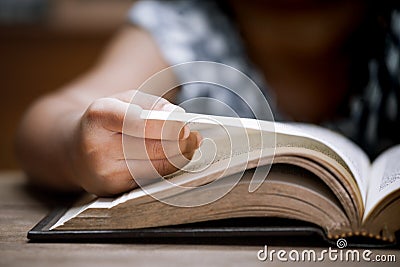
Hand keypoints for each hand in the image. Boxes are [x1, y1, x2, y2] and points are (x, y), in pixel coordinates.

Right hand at [70, 90, 200, 195]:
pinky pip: (150, 180)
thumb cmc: (105, 121)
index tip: (186, 126)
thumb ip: (151, 104)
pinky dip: (167, 169)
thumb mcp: (123, 100)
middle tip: (196, 138)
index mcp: (99, 116)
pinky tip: (174, 159)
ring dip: (179, 158)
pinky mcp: (112, 190)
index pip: (141, 123)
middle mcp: (98, 147)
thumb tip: (178, 116)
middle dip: (181, 144)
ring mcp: (104, 173)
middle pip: (154, 149)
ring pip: (156, 168)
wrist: (73, 150)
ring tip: (190, 146)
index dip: (168, 127)